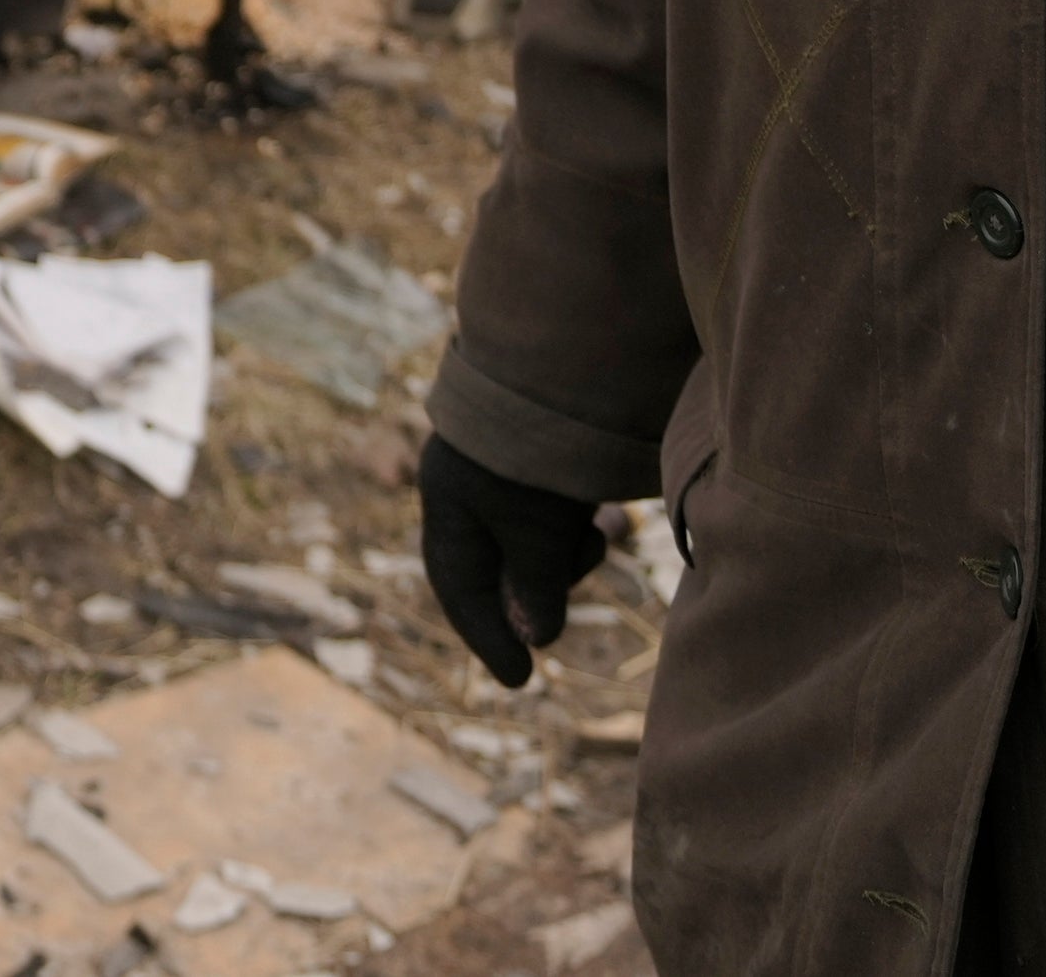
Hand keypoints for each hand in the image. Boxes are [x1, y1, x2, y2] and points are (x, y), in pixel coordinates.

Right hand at [417, 433, 610, 687]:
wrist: (560, 363)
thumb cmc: (535, 453)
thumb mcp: (535, 532)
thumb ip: (534, 589)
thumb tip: (535, 639)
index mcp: (449, 504)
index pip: (460, 588)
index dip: (486, 637)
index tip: (520, 681)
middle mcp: (470, 489)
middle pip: (499, 565)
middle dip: (537, 586)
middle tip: (577, 573)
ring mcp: (503, 471)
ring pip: (532, 540)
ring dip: (562, 554)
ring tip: (592, 529)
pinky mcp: (538, 457)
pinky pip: (552, 512)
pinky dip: (572, 526)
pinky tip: (595, 512)